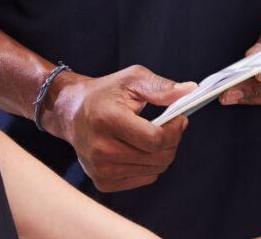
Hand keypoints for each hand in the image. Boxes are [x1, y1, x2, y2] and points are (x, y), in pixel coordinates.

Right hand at [43, 65, 194, 191]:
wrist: (71, 112)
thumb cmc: (104, 93)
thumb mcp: (132, 79)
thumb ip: (161, 87)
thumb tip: (189, 91)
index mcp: (107, 119)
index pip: (155, 139)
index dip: (175, 130)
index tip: (180, 118)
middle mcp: (101, 148)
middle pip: (157, 157)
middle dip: (172, 141)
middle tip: (170, 126)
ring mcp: (100, 168)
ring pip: (153, 170)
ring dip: (161, 153)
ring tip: (152, 134)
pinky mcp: (102, 181)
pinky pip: (143, 179)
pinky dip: (149, 165)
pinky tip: (139, 148)